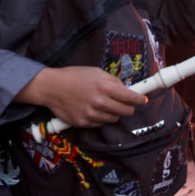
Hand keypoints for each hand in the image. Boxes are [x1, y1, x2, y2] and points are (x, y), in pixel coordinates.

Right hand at [15, 66, 145, 127]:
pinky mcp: (83, 123)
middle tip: (125, 103)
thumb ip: (112, 80)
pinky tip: (92, 109)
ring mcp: (91, 114)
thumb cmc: (73, 76)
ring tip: (104, 104)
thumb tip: (126, 90)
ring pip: (114, 119)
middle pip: (126, 111)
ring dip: (113, 112)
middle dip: (128, 107)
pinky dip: (100, 117)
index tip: (143, 100)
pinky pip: (100, 123)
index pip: (130, 97)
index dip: (139, 99)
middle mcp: (99, 102)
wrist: (51, 87)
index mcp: (104, 87)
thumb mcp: (95, 71)